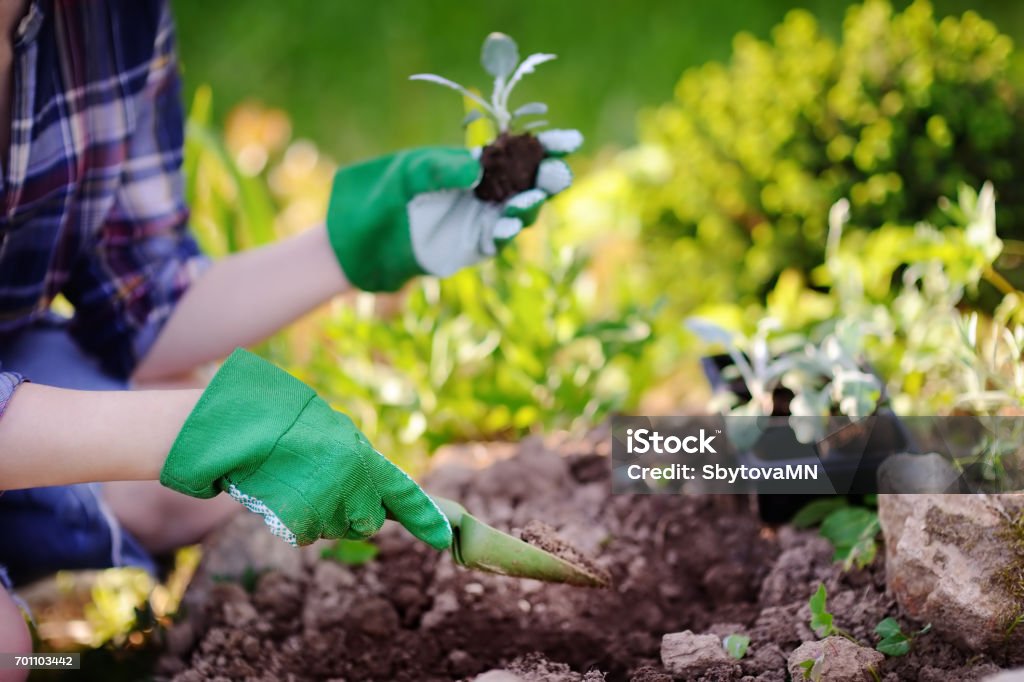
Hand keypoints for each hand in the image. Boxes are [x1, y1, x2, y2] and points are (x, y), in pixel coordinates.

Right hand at [159, 349, 450, 548]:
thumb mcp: (327, 431)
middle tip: (320, 486)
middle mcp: (350, 480)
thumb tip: (373, 490)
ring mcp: (324, 503)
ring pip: (333, 529)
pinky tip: (278, 495)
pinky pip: (304, 534)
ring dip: (318, 514)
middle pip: (366, 521)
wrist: (233, 429)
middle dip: (350, 513)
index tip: (444, 537)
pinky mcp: (298, 521)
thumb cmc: (279, 423)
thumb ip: (354, 459)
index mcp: (360, 453)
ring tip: (292, 481)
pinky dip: (292, 521)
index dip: (425, 516)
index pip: (403, 491)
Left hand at [325, 129, 582, 291]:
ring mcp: (482, 220)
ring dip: (530, 205)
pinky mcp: (473, 246)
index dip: (547, 146)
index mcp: (477, 165)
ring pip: (519, 212)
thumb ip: (442, 168)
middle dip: (548, 177)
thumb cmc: (385, 195)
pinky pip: (497, 239)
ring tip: (531, 198)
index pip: (519, 152)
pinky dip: (505, 231)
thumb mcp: (410, 172)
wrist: (363, 238)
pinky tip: (507, 223)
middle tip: (556, 172)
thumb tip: (477, 169)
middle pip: (529, 183)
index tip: (570, 140)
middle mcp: (486, 192)